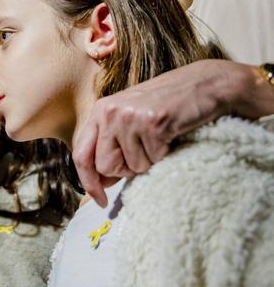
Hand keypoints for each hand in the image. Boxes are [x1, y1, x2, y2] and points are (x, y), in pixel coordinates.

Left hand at [72, 59, 270, 206]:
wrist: (205, 84)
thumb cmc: (167, 105)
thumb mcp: (130, 120)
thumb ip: (111, 147)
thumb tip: (99, 183)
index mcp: (99, 111)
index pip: (81, 154)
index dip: (88, 182)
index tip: (99, 201)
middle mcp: (109, 112)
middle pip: (106, 166)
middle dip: (126, 169)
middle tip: (145, 151)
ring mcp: (129, 116)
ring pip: (133, 166)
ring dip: (150, 160)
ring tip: (160, 138)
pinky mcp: (152, 122)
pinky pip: (153, 159)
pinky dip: (165, 154)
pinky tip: (170, 135)